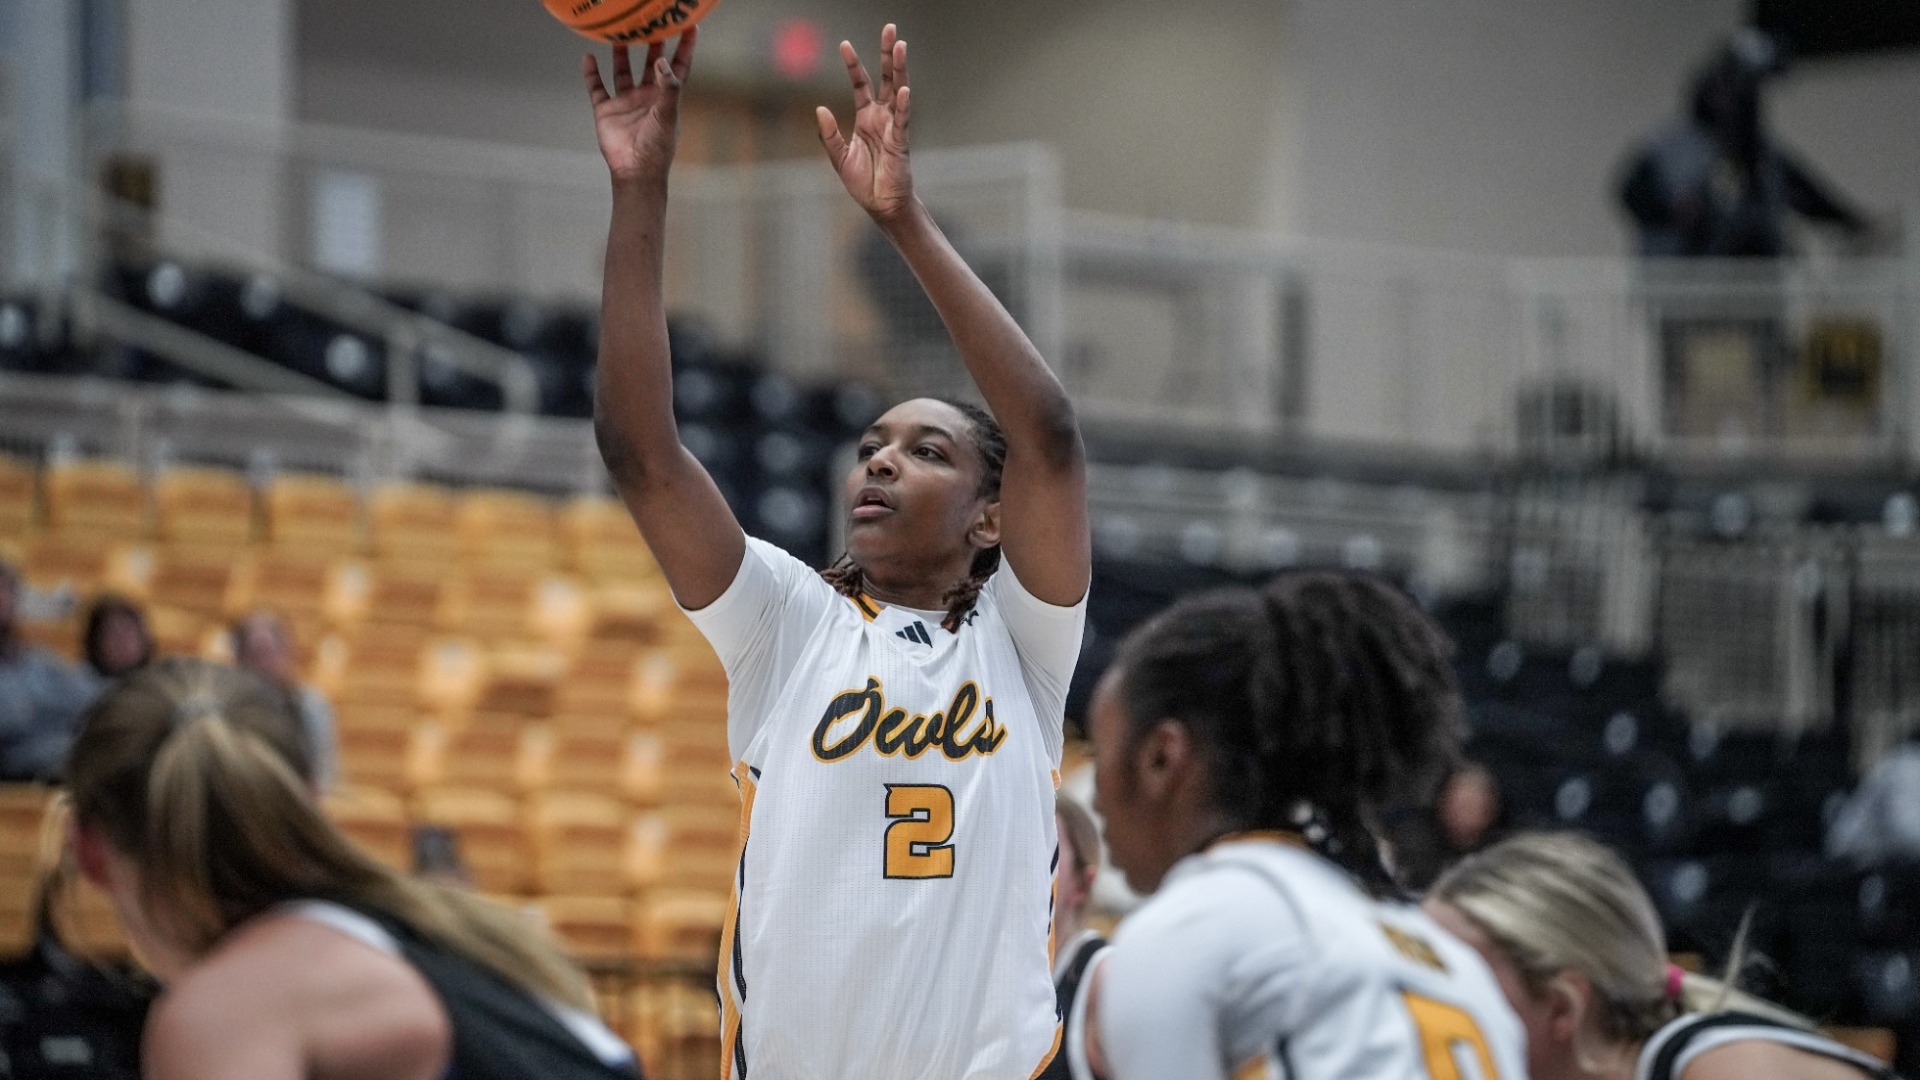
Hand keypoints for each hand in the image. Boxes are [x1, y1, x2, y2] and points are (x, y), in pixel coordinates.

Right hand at [583, 31, 696, 183]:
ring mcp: (626, 102)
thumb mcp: (668, 115)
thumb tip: (663, 61)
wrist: (635, 170)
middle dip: (652, 44)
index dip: (685, 47)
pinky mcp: (606, 110)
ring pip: (623, 71)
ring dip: (621, 53)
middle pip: (650, 63)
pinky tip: (588, 57)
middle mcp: (647, 96)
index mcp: (666, 97)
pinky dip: (591, 73)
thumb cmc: (657, 147)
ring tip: (619, 34)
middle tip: (651, 22)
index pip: (679, 67)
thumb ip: (669, 87)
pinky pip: (597, 87)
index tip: (690, 26)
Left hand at [816, 25, 914, 221]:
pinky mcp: (900, 143)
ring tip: (900, 46)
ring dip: (899, 70)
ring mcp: (893, 127)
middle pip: (886, 78)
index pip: (861, 84)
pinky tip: (904, 89)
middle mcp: (882, 117)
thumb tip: (819, 108)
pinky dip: (903, 105)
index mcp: (866, 118)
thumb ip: (829, 133)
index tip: (844, 44)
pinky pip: (902, 120)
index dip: (853, 65)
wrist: (880, 206)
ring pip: (898, 91)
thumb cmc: (863, 182)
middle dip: (886, 54)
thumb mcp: (838, 156)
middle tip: (890, 29)